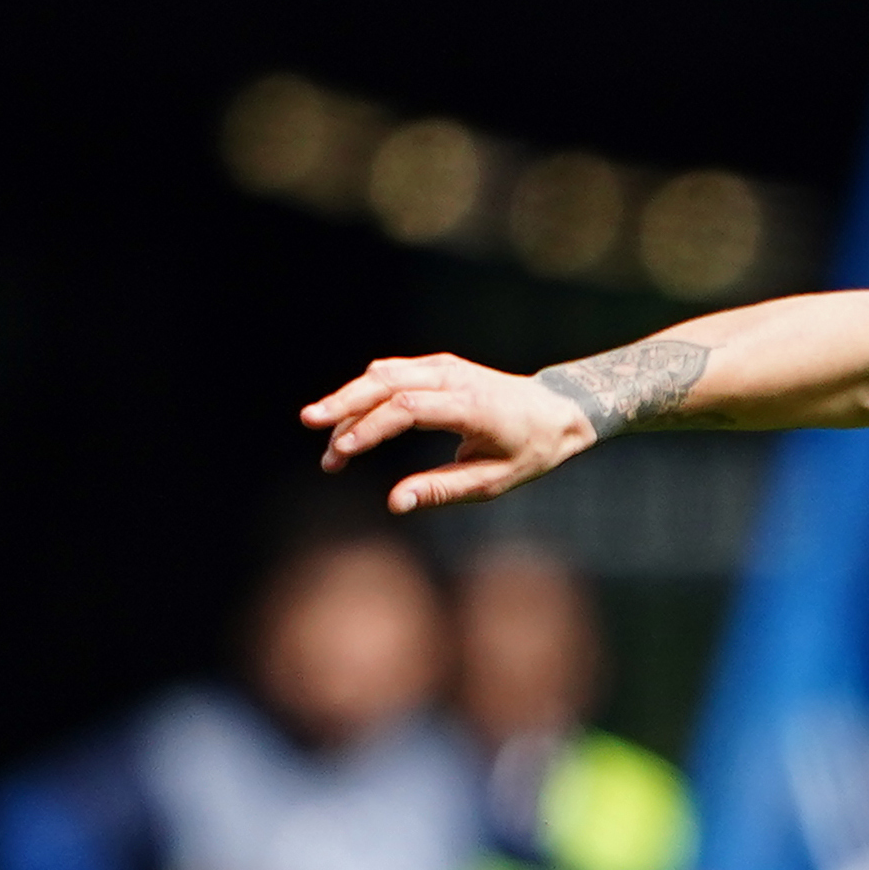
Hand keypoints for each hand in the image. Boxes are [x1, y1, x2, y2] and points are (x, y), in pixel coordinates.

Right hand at [301, 351, 598, 512]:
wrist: (557, 410)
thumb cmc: (529, 451)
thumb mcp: (494, 480)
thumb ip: (444, 489)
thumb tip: (395, 503)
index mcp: (472, 407)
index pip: (408, 409)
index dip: (371, 428)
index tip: (343, 452)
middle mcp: (455, 378)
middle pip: (386, 382)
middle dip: (344, 404)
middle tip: (311, 426)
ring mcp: (445, 367)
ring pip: (383, 374)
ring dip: (349, 400)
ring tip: (325, 436)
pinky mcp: (437, 366)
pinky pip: (391, 373)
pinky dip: (364, 392)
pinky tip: (346, 420)